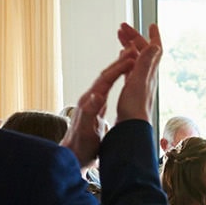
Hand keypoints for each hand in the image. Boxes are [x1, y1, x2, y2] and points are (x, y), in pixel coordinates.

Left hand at [61, 48, 136, 166]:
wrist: (71, 157)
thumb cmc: (81, 147)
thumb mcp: (87, 130)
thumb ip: (89, 112)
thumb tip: (96, 96)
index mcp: (90, 102)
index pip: (106, 79)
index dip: (119, 67)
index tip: (133, 57)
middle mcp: (90, 99)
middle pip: (106, 75)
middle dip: (120, 61)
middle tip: (134, 47)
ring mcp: (91, 103)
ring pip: (107, 79)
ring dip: (118, 66)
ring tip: (131, 56)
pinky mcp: (94, 108)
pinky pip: (107, 87)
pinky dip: (116, 78)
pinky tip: (122, 77)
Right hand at [114, 23, 162, 123]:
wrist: (132, 128)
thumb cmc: (134, 107)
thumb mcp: (139, 82)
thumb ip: (146, 63)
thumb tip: (155, 45)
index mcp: (149, 72)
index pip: (154, 49)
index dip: (153, 36)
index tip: (152, 24)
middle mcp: (147, 76)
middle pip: (144, 51)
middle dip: (135, 37)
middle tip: (122, 27)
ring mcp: (140, 82)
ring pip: (136, 59)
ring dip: (130, 46)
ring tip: (119, 36)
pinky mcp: (132, 90)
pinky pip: (131, 69)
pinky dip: (126, 59)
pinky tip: (122, 58)